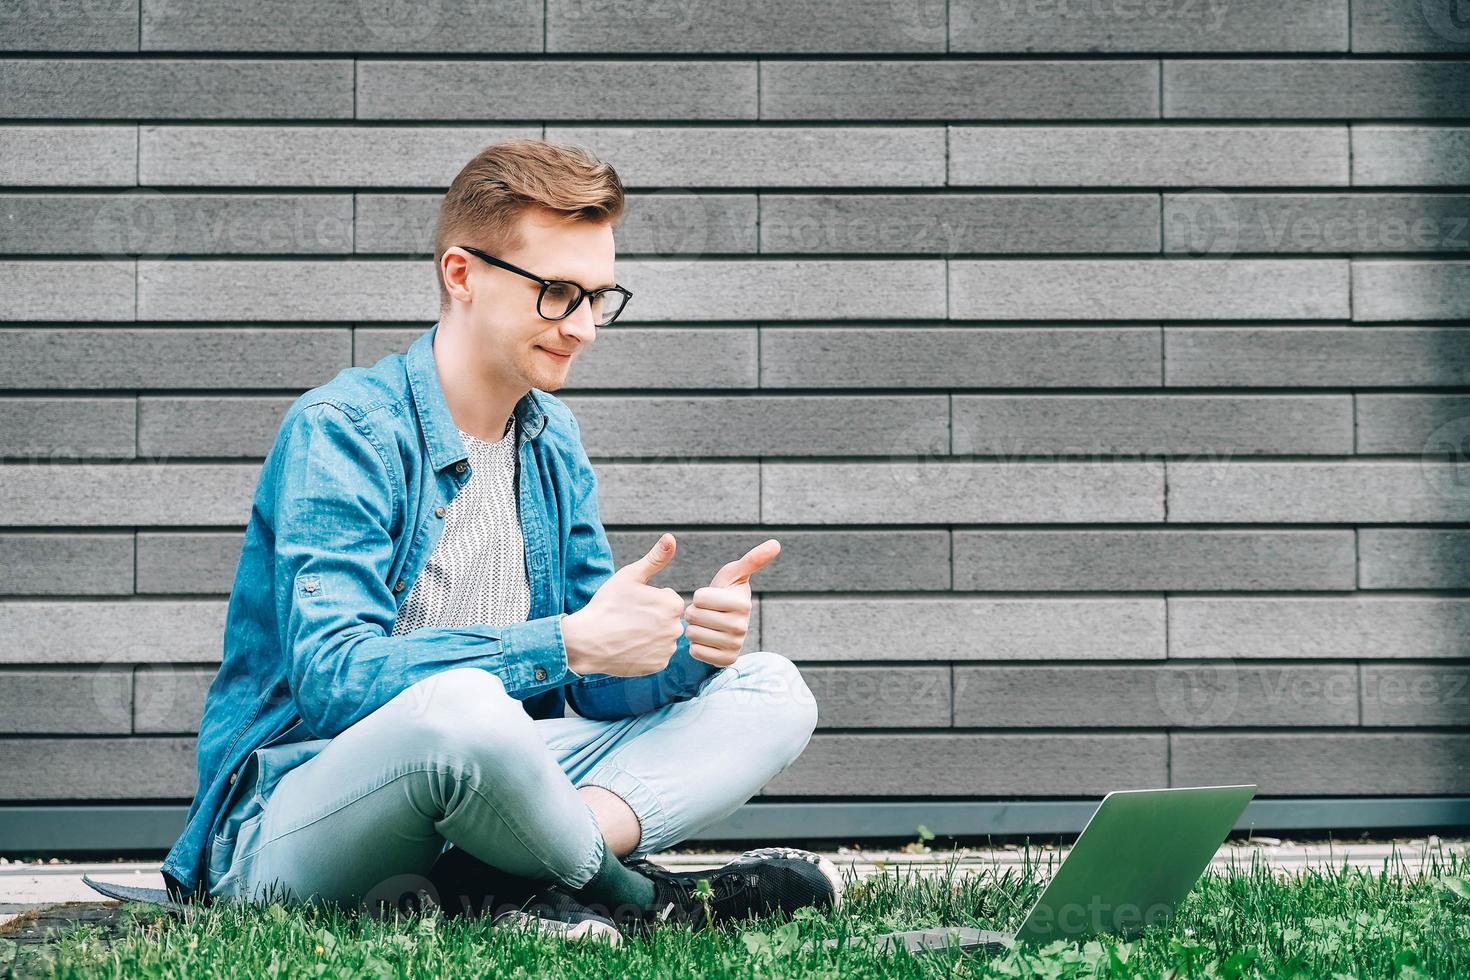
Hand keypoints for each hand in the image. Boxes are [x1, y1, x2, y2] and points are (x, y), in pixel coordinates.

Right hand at [561, 532, 685, 677]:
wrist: (587, 641)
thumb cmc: (607, 605)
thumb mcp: (630, 576)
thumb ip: (655, 558)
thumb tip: (671, 537)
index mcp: (672, 604)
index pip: (668, 599)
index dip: (649, 600)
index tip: (632, 604)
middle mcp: (676, 628)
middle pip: (667, 619)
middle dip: (652, 618)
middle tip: (628, 619)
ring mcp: (668, 649)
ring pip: (663, 638)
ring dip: (650, 636)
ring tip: (628, 633)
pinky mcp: (659, 666)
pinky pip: (657, 656)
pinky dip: (646, 653)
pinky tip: (629, 647)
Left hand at [684, 538, 778, 666]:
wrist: (726, 622)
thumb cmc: (727, 592)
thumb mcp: (735, 573)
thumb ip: (753, 559)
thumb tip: (776, 543)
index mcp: (743, 604)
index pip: (699, 598)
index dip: (699, 596)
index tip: (710, 598)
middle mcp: (742, 627)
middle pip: (694, 616)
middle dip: (694, 612)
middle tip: (707, 612)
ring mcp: (735, 646)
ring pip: (693, 635)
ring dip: (694, 629)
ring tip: (707, 624)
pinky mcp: (727, 661)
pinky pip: (695, 652)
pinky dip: (696, 646)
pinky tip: (707, 639)